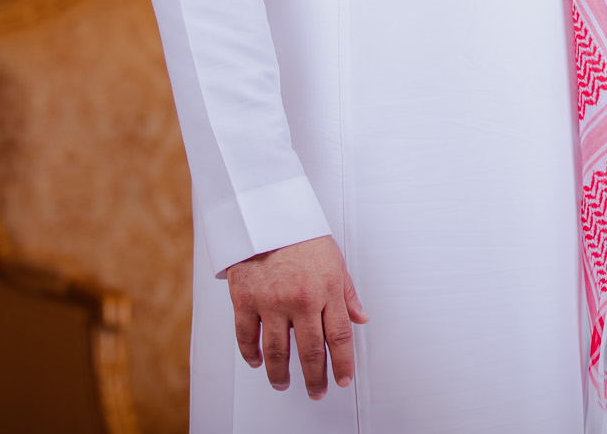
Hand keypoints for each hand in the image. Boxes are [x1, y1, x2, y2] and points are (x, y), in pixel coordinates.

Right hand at [228, 235, 368, 398]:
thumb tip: (361, 317)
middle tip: (317, 391)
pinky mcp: (245, 300)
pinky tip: (258, 363)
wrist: (264, 214)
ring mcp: (271, 302)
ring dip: (282, 374)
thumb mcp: (334, 259)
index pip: (339, 336)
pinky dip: (252, 354)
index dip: (343, 363)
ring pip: (278, 351)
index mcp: (326, 289)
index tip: (343, 380)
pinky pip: (247, 337)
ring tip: (285, 384)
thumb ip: (347, 293)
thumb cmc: (300, 235)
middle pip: (311, 351)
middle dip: (316, 377)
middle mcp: (301, 299)